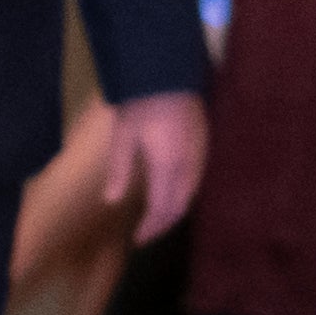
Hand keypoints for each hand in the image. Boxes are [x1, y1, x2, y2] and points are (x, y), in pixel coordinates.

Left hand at [102, 90, 206, 242]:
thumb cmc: (140, 104)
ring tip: (156, 219)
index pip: (163, 210)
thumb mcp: (122, 137)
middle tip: (146, 235)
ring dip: (174, 210)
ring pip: (191, 194)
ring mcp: (200, 154)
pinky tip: (171, 193)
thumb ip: (119, 170)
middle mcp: (189, 166)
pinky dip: (183, 194)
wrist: (166, 73)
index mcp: (169, 167)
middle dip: (163, 225)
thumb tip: (111, 201)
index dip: (151, 229)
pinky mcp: (203, 144)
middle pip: (180, 206)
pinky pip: (196, 179)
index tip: (138, 241)